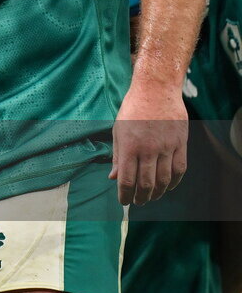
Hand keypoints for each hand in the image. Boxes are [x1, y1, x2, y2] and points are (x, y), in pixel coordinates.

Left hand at [110, 79, 187, 205]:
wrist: (155, 90)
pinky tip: (169, 187)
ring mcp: (166, 147)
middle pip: (146, 183)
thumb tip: (113, 178)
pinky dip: (174, 182)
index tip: (124, 202)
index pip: (127, 179)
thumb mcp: (118, 130)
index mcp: (129, 146)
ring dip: (158, 193)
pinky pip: (180, 169)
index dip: (125, 195)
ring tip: (151, 197)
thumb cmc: (132, 109)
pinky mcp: (180, 144)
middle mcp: (148, 149)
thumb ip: (117, 156)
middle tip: (138, 202)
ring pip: (164, 180)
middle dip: (141, 197)